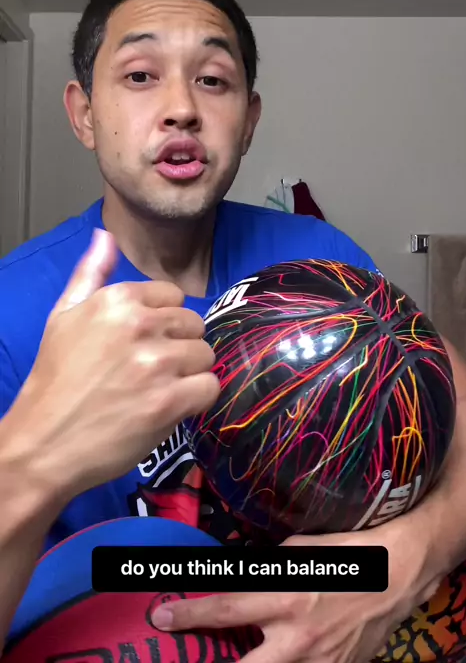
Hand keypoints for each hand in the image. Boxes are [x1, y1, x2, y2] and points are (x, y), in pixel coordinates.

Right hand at [2, 228, 218, 500]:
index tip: (146, 343)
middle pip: (194, 324)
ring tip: (158, 389)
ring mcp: (157, 363)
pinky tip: (171, 407)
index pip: (174, 296)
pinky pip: (210, 386)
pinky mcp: (170, 401)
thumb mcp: (63, 315)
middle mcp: (140, 324)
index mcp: (117, 300)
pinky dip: (197, 399)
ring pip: (205, 355)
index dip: (164, 321)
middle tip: (151, 371)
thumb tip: (106, 235)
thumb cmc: (54, 379)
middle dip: (179, 346)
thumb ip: (91, 273)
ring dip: (189, 373)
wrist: (44, 442)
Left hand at [151, 511, 441, 662]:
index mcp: (285, 597)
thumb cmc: (347, 553)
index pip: (225, 608)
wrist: (398, 577)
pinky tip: (276, 652)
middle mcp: (296, 638)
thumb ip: (265, 569)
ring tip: (236, 650)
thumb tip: (236, 575)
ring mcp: (317, 662)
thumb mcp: (299, 551)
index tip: (160, 617)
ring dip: (250, 662)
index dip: (188, 615)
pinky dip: (282, 662)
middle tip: (188, 654)